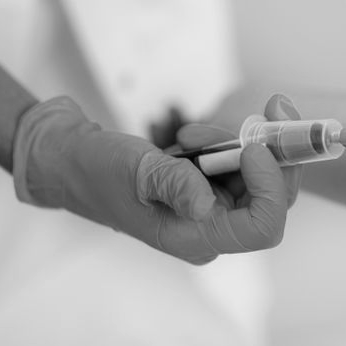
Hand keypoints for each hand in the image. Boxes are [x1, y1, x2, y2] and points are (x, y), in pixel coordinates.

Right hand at [12, 95, 298, 264]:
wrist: (71, 160)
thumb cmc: (97, 171)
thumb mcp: (135, 172)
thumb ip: (173, 184)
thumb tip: (206, 202)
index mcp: (198, 238)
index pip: (265, 225)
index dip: (271, 185)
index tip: (251, 147)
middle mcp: (213, 228)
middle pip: (274, 197)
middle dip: (274, 152)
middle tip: (270, 108)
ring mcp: (213, 208)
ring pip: (259, 174)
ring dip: (238, 142)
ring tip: (190, 135)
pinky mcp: (209, 186)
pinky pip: (238, 162)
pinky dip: (224, 141)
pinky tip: (188, 138)